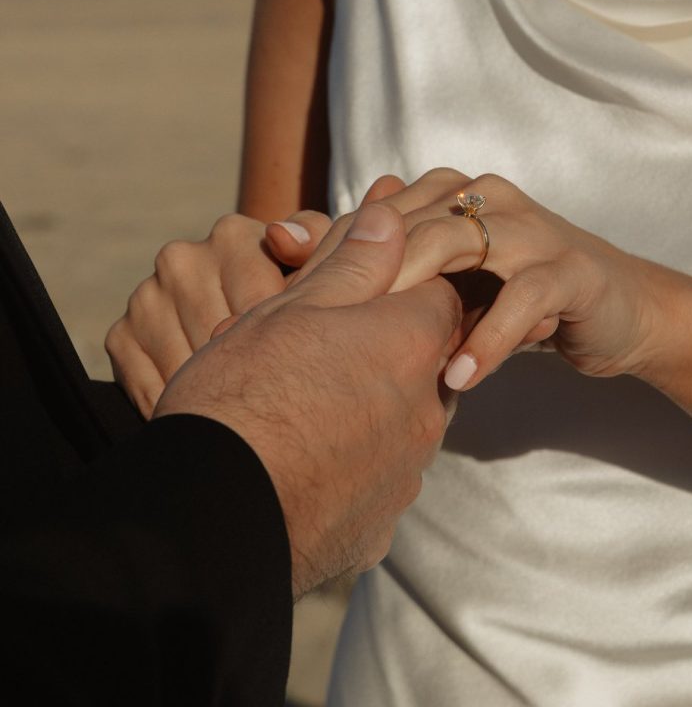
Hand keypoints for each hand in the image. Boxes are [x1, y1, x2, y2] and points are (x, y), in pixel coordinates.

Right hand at [106, 210, 330, 417]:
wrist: (241, 316)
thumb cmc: (294, 289)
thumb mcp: (320, 263)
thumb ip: (315, 242)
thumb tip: (280, 236)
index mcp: (232, 235)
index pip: (262, 307)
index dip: (287, 342)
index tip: (299, 356)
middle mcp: (180, 259)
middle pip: (222, 342)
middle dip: (255, 370)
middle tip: (275, 385)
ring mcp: (146, 297)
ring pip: (186, 370)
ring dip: (218, 394)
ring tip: (246, 398)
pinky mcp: (119, 336)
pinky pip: (149, 388)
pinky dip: (182, 405)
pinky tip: (209, 404)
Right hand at [153, 203, 461, 597]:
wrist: (206, 517)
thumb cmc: (242, 395)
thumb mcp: (290, 310)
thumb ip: (353, 262)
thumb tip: (390, 213)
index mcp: (409, 344)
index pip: (439, 296)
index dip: (400, 288)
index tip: (357, 295)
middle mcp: (425, 410)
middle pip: (424, 362)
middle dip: (385, 351)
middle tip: (319, 355)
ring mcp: (406, 474)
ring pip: (401, 422)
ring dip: (369, 409)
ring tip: (303, 411)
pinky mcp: (380, 526)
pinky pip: (378, 481)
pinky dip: (352, 467)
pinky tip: (304, 464)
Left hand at [285, 168, 670, 388]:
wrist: (621, 310)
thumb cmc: (520, 298)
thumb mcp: (453, 286)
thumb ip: (394, 276)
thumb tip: (306, 270)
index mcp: (452, 194)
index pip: (379, 212)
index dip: (329, 241)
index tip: (280, 278)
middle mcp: (487, 198)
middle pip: (410, 223)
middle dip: (363, 269)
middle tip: (314, 321)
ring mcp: (531, 229)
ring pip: (461, 247)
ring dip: (419, 299)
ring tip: (381, 351)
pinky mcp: (570, 269)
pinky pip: (522, 299)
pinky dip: (488, 338)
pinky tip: (459, 377)